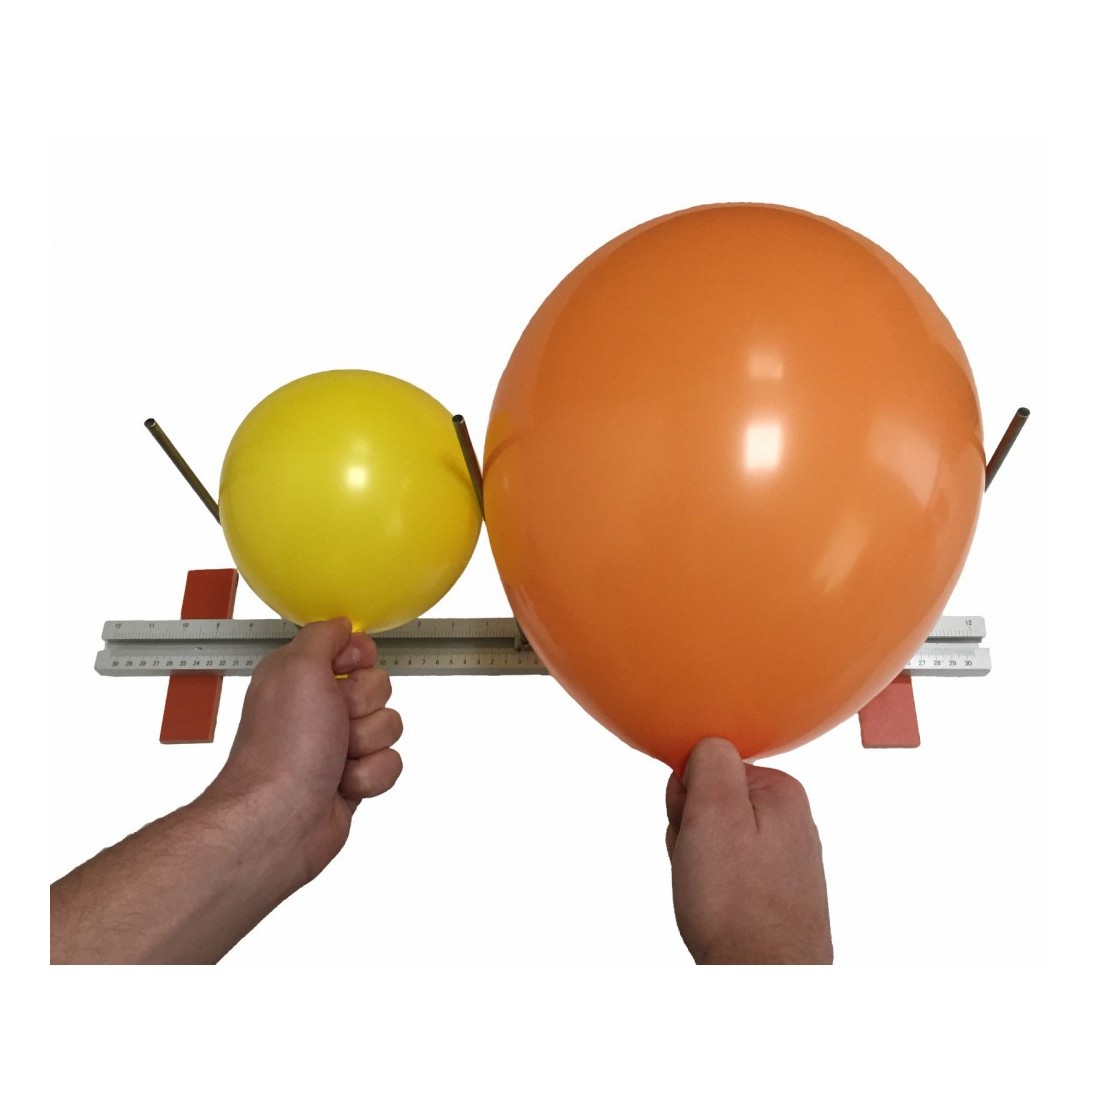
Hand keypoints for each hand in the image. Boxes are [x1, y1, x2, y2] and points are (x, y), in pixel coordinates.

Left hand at [208, 618, 402, 883]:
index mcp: (300, 677)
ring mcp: (337, 744)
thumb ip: (323, 636)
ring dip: (367, 744)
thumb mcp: (298, 668)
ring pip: (389, 726)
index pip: (354, 650)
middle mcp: (318, 708)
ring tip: (335, 758)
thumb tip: (341, 624)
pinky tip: (341, 783)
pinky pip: (391, 763)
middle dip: (364, 707)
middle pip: (379, 687)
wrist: (281, 819)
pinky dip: (370, 775)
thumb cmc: (282, 750)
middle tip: (334, 722)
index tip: (345, 672)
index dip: (358, 661)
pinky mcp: (354, 777)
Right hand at [665, 737, 831, 963]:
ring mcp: (786, 857)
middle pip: (715, 799)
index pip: (712, 763)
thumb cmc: (737, 906)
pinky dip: (712, 882)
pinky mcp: (778, 889)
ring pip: (717, 837)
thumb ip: (711, 763)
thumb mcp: (713, 815)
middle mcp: (792, 819)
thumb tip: (710, 742)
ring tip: (704, 889)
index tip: (688, 825)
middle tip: (695, 862)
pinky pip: (729, 868)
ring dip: (697, 857)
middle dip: (690, 827)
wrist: (764, 984)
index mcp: (781, 791)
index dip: (687, 794)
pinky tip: (715, 905)